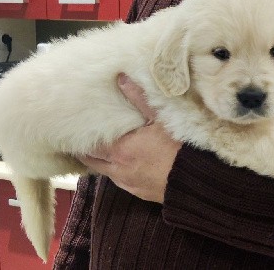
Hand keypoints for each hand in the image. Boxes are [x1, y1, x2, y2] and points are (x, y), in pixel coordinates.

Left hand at [80, 73, 181, 202]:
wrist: (200, 181)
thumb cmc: (180, 148)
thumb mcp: (160, 119)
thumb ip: (139, 99)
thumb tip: (121, 78)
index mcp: (120, 151)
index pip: (89, 146)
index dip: (80, 139)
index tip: (74, 132)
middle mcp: (119, 171)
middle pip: (93, 162)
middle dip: (87, 151)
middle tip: (83, 140)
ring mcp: (130, 185)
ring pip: (107, 173)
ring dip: (103, 162)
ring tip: (104, 150)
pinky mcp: (141, 194)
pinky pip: (123, 182)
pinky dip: (119, 171)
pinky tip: (128, 164)